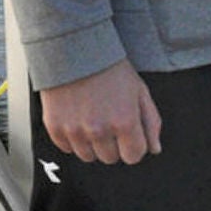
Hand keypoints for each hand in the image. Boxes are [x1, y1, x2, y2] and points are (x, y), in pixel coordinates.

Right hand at [40, 60, 162, 164]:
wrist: (76, 51)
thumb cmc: (111, 69)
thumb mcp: (140, 91)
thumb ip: (150, 122)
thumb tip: (154, 148)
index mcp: (124, 122)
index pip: (134, 156)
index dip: (134, 146)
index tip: (131, 135)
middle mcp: (99, 130)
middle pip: (110, 158)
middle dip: (114, 144)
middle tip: (111, 122)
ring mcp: (75, 131)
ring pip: (88, 157)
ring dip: (93, 144)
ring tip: (94, 119)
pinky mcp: (55, 128)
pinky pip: (67, 148)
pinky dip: (73, 139)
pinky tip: (78, 119)